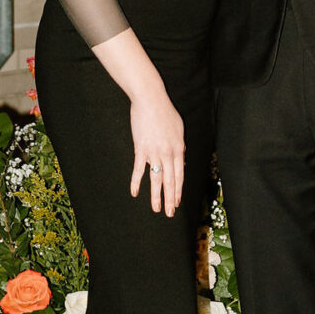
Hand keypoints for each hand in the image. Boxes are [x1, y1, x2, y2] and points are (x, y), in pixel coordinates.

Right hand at [129, 89, 184, 211]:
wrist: (151, 100)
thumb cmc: (165, 111)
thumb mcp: (179, 128)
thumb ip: (179, 145)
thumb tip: (180, 156)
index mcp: (178, 149)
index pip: (180, 175)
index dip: (178, 190)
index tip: (177, 202)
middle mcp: (168, 154)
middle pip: (170, 181)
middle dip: (170, 199)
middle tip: (170, 213)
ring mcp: (154, 153)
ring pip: (156, 179)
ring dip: (156, 196)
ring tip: (156, 209)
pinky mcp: (141, 149)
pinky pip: (138, 169)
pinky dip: (136, 182)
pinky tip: (134, 193)